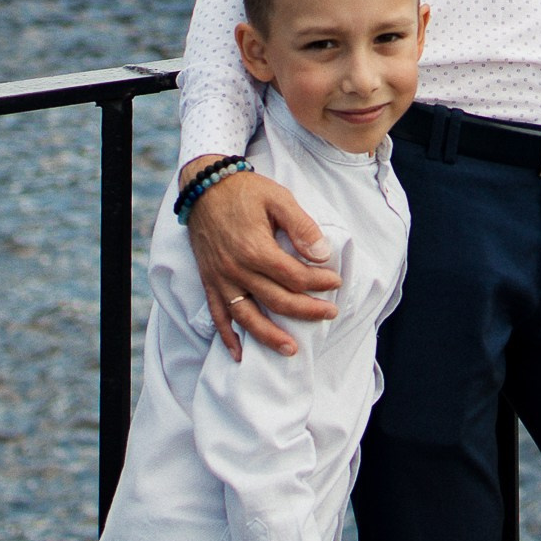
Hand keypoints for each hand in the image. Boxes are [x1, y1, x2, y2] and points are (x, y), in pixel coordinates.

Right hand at [183, 165, 339, 358]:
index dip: (319, 282)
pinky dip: (227, 337)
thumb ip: (301, 226)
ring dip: (269, 336)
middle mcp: (237, 269)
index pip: (295, 277)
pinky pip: (218, 315)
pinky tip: (238, 354)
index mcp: (256, 249)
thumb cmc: (244, 191)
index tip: (335, 282)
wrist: (204, 186)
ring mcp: (221, 279)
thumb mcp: (278, 198)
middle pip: (277, 301)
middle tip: (329, 314)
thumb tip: (322, 254)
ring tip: (290, 349)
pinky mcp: (209, 281)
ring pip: (247, 317)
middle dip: (307, 310)